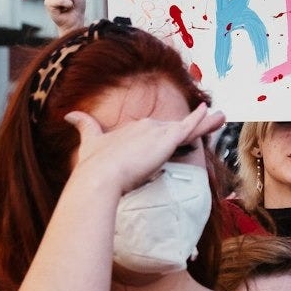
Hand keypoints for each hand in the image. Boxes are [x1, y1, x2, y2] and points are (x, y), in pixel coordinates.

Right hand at [65, 102, 224, 194]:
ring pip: (187, 127)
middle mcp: (146, 126)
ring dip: (205, 122)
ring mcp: (158, 131)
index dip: (167, 132)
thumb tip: (69, 115)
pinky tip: (215, 115)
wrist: (101, 175)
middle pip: (174, 127)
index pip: (156, 131)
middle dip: (190, 126)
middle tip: (210, 119)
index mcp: (133, 129)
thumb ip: (84, 126)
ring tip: (220, 117)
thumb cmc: (94, 165)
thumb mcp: (90, 142)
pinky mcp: (168, 139)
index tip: (176, 131)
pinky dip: (204, 121)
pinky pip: (192, 128)